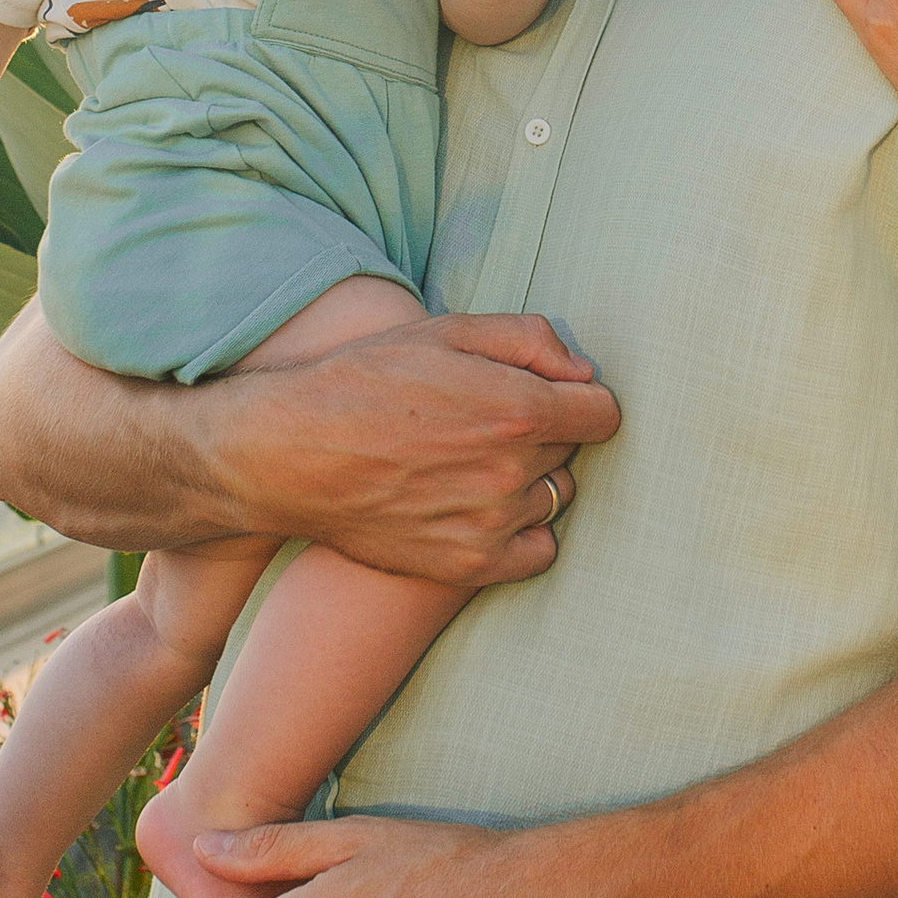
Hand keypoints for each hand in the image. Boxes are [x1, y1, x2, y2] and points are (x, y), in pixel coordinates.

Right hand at [218, 314, 615, 583]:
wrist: (293, 453)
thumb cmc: (367, 379)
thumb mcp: (446, 331)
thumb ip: (529, 339)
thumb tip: (582, 372)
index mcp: (517, 408)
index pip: (604, 413)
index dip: (580, 399)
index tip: (550, 396)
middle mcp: (513, 472)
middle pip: (573, 453)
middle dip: (546, 433)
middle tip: (489, 423)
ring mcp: (492, 525)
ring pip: (554, 498)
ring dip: (531, 481)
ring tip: (476, 463)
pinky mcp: (467, 566)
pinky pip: (538, 553)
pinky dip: (522, 533)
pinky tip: (483, 507)